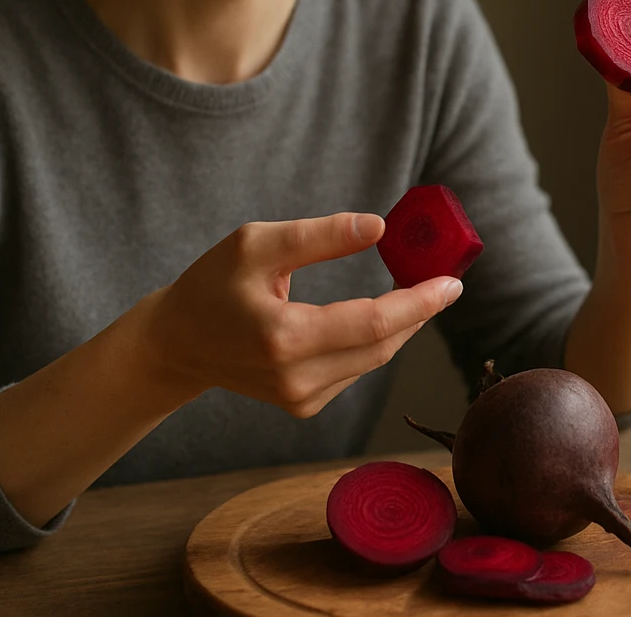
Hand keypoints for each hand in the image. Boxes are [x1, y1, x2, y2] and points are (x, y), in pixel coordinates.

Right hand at [140, 214, 462, 417]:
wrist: (177, 342)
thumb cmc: (212, 285)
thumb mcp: (257, 244)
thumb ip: (320, 236)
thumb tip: (379, 227)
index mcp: (282, 337)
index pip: (373, 323)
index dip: (420, 302)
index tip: (453, 281)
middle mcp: (295, 378)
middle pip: (382, 345)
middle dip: (419, 311)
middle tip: (444, 276)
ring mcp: (300, 399)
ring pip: (373, 358)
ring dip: (401, 324)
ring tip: (420, 286)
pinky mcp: (303, 405)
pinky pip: (355, 367)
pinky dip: (375, 339)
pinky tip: (382, 313)